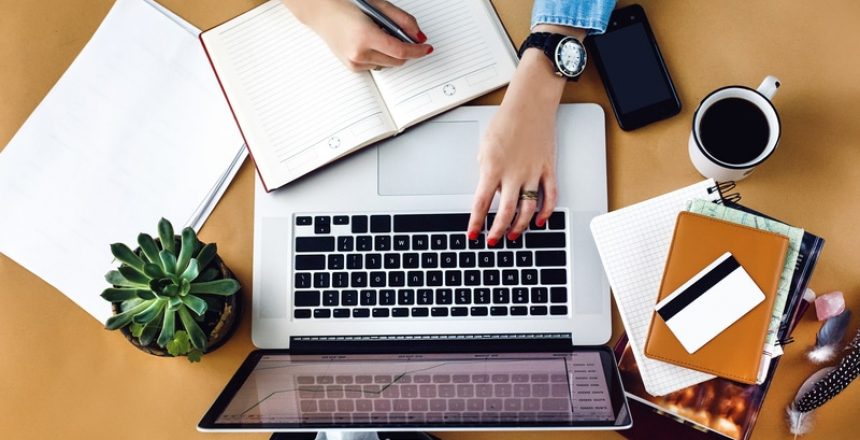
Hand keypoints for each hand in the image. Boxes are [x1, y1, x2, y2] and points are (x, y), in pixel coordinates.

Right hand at [283, 0, 432, 70]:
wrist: (320, 11)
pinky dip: (380, 56)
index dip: (417, 51)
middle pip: (397, 61)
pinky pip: (376, 66)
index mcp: (364, 35)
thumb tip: (419, 37)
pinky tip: (370, 42)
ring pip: (388, 65)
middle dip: (406, 51)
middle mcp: (358, 53)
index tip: (427, 48)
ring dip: (391, 53)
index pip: (400, 51)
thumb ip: (402, 21)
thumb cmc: (347, 4)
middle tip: (403, 36)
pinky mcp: (352, 67)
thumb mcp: (378, 6)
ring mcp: (354, 62)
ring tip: (379, 34)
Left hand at [467, 50, 566, 244]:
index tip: (473, 234)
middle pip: (505, 212)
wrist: (530, 105)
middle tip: (493, 241)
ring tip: (513, 235)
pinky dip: (546, 211)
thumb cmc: (505, 121)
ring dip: (520, 226)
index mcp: (492, 168)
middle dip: (498, 231)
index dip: (476, 223)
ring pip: (528, 209)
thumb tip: (487, 189)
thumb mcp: (484, 146)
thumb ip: (485, 170)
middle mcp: (513, 174)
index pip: (481, 203)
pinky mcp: (547, 169)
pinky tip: (540, 221)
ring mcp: (532, 173)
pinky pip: (550, 196)